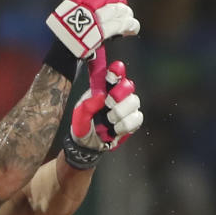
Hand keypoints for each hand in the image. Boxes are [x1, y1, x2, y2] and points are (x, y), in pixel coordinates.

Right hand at [45, 0, 140, 60]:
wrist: (59, 58)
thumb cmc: (66, 40)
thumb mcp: (70, 19)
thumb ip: (84, 9)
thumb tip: (107, 1)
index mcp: (73, 2)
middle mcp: (81, 8)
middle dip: (119, 2)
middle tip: (124, 6)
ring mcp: (89, 20)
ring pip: (114, 10)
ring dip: (125, 14)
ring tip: (129, 18)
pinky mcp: (97, 33)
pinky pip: (117, 25)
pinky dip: (129, 25)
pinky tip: (134, 27)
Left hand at [62, 49, 142, 169]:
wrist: (88, 144)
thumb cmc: (83, 124)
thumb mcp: (79, 114)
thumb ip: (88, 105)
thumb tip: (101, 96)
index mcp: (104, 89)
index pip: (114, 76)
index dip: (116, 72)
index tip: (115, 69)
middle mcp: (118, 95)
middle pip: (128, 86)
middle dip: (118, 95)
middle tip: (108, 104)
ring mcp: (128, 108)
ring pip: (133, 102)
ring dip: (119, 113)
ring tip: (109, 120)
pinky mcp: (133, 121)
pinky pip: (136, 119)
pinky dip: (123, 126)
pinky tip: (115, 129)